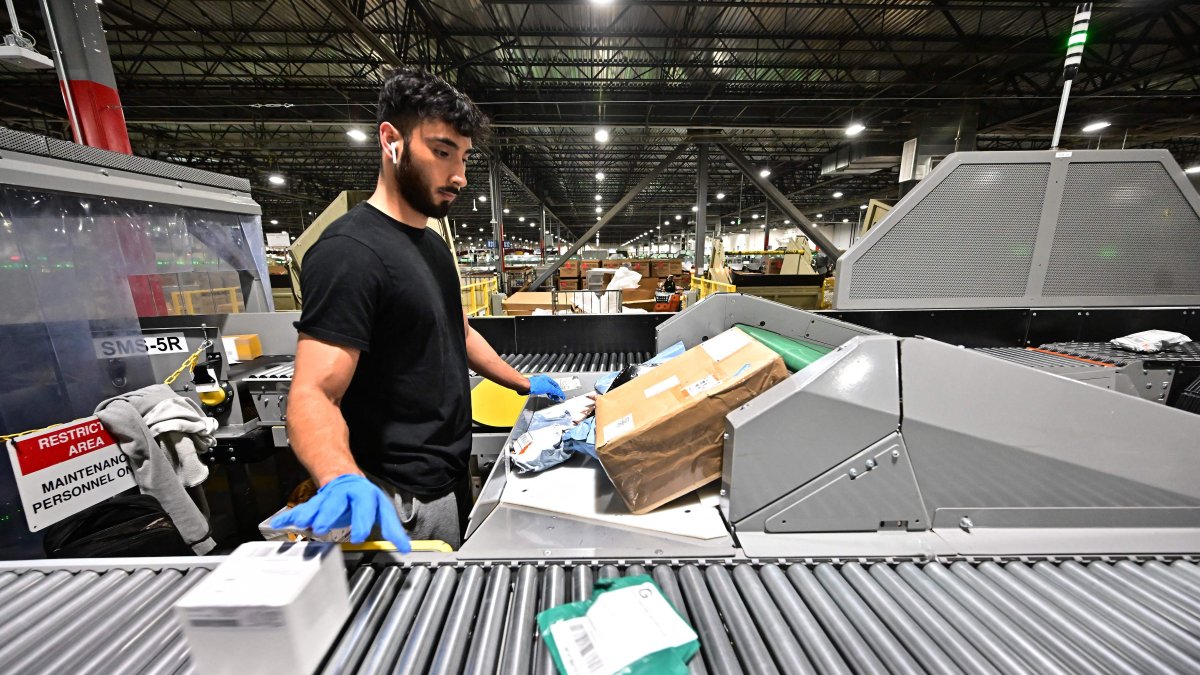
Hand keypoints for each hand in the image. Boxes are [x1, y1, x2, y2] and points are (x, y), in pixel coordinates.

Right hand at [270, 474, 410, 551]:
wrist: (344, 478)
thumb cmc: (363, 499)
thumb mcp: (381, 511)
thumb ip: (392, 530)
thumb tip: (406, 547)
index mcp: (364, 496)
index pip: (365, 506)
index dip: (362, 519)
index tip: (360, 535)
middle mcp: (344, 495)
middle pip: (337, 502)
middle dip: (330, 513)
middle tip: (324, 526)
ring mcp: (327, 498)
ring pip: (317, 505)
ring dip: (309, 514)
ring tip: (302, 523)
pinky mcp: (314, 504)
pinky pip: (301, 510)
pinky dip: (290, 517)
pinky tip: (279, 524)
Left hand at [527, 374, 565, 401]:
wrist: (525, 387)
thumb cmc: (534, 385)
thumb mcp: (548, 388)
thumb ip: (555, 391)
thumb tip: (560, 393)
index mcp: (547, 379)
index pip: (556, 385)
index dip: (559, 391)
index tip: (562, 396)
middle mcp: (544, 381)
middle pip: (552, 387)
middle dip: (555, 393)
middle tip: (557, 398)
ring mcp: (539, 384)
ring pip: (547, 389)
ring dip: (551, 394)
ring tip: (553, 398)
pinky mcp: (535, 388)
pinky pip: (543, 391)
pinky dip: (546, 394)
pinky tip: (546, 396)